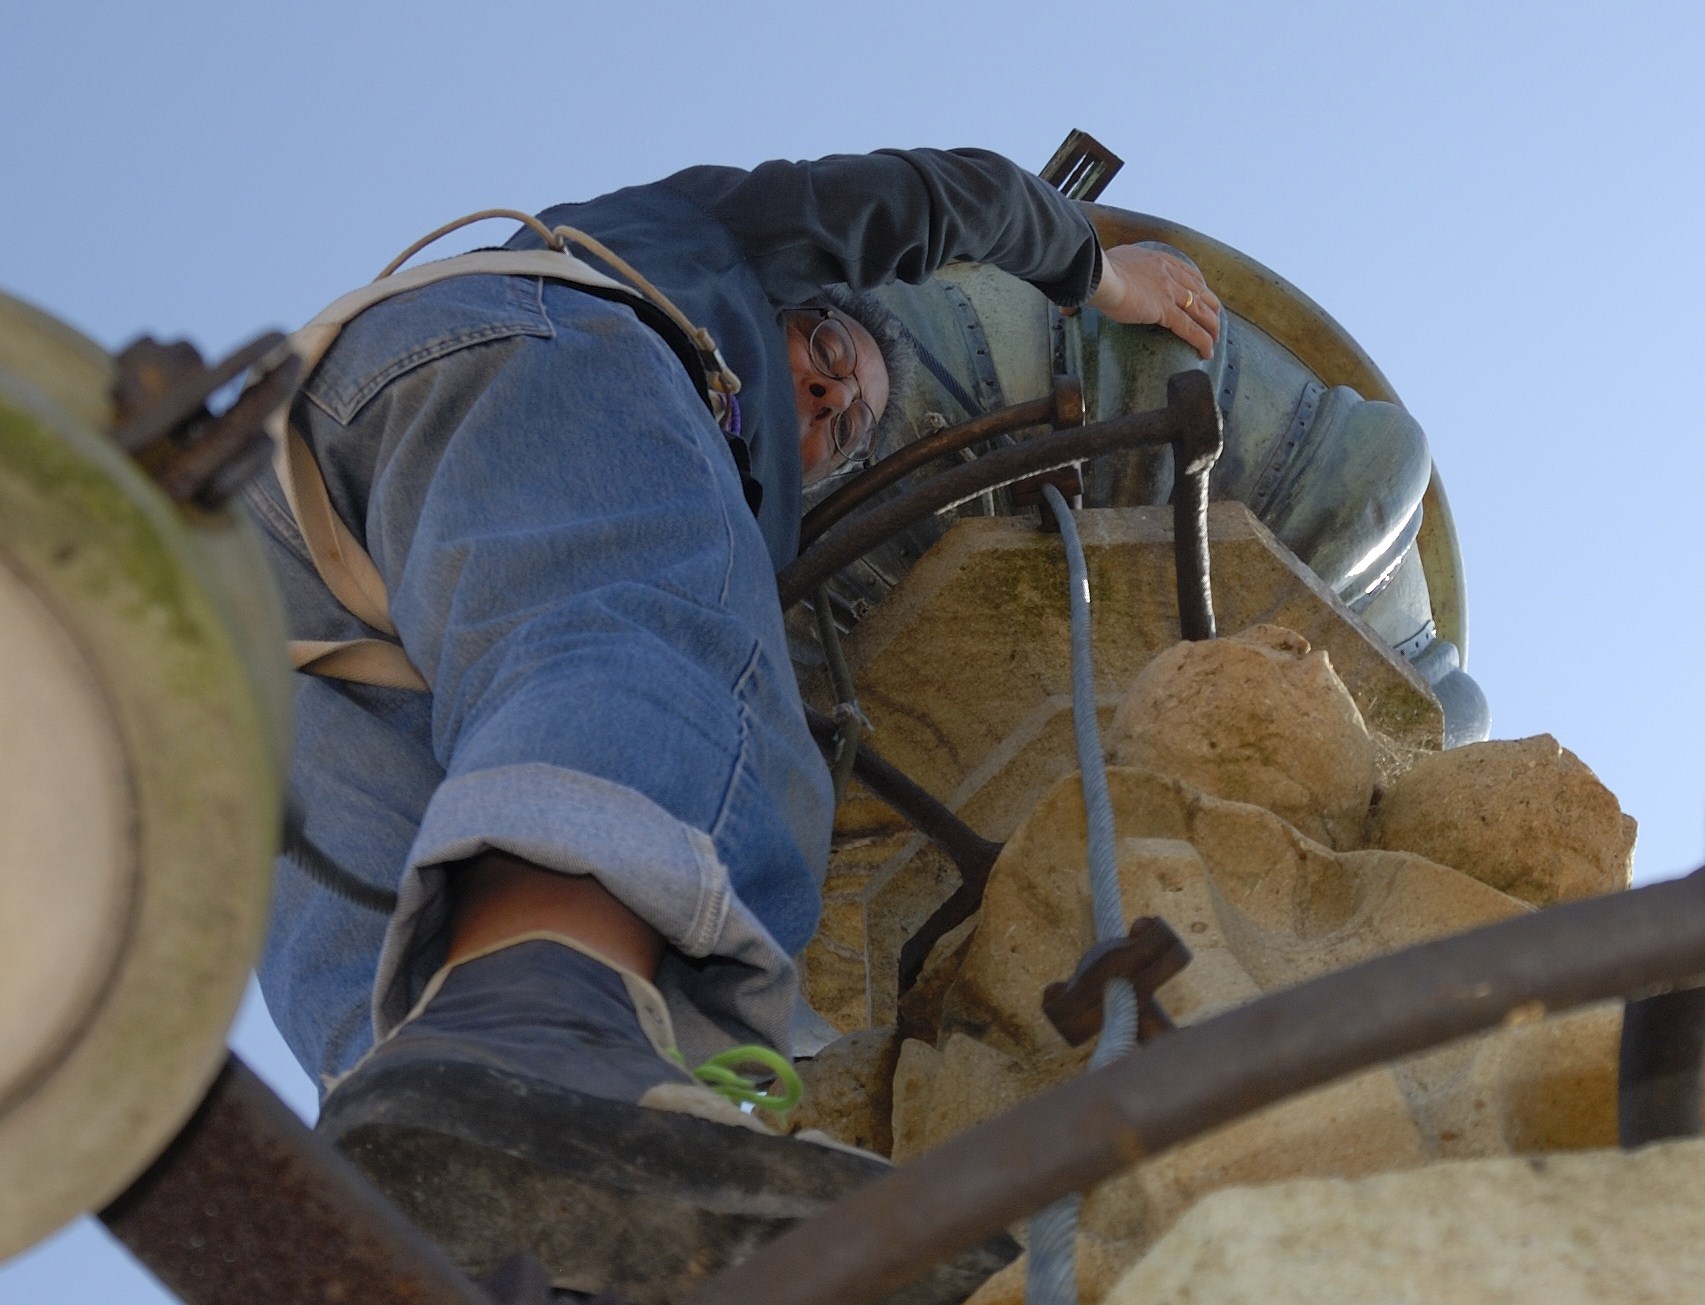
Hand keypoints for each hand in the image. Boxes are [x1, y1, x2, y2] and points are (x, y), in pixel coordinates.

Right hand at [1086, 244, 1221, 358]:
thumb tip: (1065, 310)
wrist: (1096, 275)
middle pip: (1200, 290)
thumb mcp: (1099, 273)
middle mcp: (1168, 273)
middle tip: (1214, 319)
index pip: (1186, 271)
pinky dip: (1202, 341)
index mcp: (1156, 260)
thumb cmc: (1091, 274)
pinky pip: (1191, 329)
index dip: (1198, 285)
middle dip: (1211, 306)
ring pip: (1201, 310)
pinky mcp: (1165, 310)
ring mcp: (1169, 292)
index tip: (1202, 293)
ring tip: (1215, 341)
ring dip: (1211, 326)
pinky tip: (1207, 352)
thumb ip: (1092, 288)